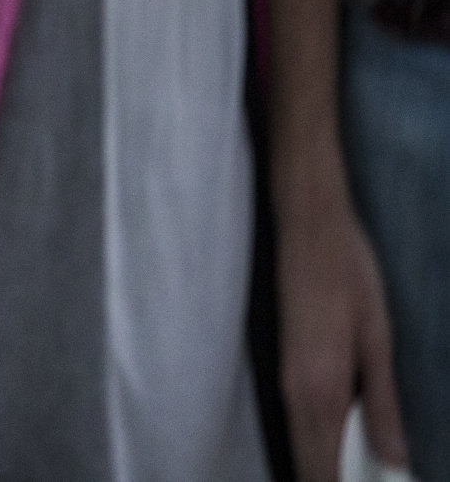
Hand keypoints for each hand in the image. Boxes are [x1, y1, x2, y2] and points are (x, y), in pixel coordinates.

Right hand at [277, 166, 406, 481]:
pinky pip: (301, 420)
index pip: (328, 467)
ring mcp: (285, 375)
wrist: (308, 223)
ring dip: (328, 467)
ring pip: (302, 442)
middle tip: (373, 480)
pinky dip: (320, 444)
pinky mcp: (286, 362)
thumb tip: (394, 462)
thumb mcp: (378, 338)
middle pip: (308, 462)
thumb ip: (384, 403)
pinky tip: (348, 443)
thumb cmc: (350, 274)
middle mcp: (295, 389)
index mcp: (321, 388)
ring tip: (363, 472)